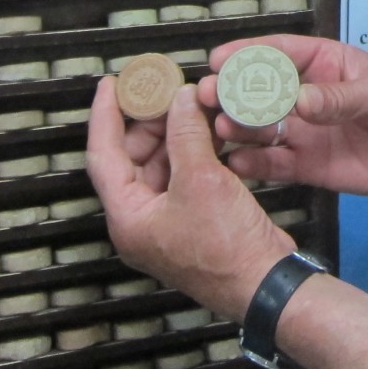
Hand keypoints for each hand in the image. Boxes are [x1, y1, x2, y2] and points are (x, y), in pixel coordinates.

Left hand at [88, 77, 293, 320]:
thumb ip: (186, 133)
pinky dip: (192, 152)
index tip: (110, 85)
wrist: (264, 283)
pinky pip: (183, 177)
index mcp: (128, 217)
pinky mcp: (193, 221)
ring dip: (174, 135)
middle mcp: (141, 221)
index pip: (103, 155)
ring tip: (190, 105)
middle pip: (131, 159)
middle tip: (165, 91)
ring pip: (160, 166)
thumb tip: (181, 99)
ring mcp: (168, 222)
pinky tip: (209, 132)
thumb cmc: (226, 247)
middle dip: (148, 122)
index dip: (105, 115)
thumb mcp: (201, 179)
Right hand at [200, 35, 367, 200]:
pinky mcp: (308, 165)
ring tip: (218, 130)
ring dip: (236, 127)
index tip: (219, 58)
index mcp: (325, 65)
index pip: (282, 53)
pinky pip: (274, 164)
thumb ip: (342, 98)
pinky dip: (253, 164)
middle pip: (260, 91)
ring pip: (260, 128)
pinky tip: (235, 163)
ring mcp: (304, 131)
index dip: (249, 54)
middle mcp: (307, 96)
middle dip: (232, 91)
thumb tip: (298, 101)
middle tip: (207, 96)